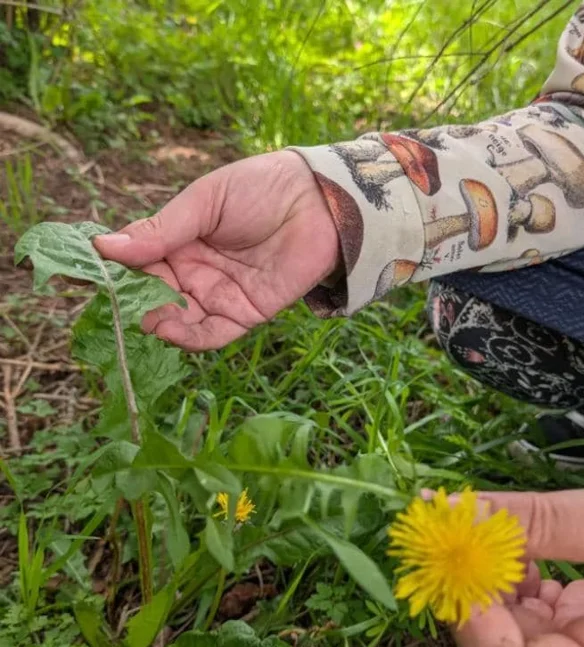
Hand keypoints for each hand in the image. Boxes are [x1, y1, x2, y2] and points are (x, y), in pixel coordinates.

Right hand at [94, 151, 339, 350]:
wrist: (320, 202)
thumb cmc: (261, 188)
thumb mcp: (204, 202)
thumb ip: (160, 230)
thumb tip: (103, 246)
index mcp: (178, 240)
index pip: (136, 263)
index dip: (110, 272)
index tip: (80, 277)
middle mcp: (193, 272)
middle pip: (152, 296)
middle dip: (131, 303)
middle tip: (111, 305)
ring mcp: (217, 295)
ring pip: (177, 320)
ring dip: (156, 323)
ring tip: (140, 319)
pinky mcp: (245, 314)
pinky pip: (211, 334)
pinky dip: (188, 337)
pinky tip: (167, 329)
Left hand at [453, 464, 583, 646]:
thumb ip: (553, 523)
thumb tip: (464, 511)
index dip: (475, 621)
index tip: (448, 555)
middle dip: (471, 588)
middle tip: (441, 525)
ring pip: (513, 625)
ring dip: (484, 573)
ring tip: (466, 520)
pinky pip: (532, 603)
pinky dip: (510, 566)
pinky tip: (502, 532)